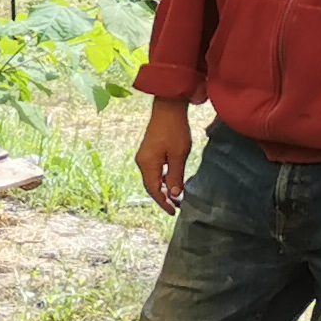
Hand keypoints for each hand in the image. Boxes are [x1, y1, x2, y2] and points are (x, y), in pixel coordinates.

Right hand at [134, 98, 193, 213]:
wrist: (168, 108)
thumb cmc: (174, 130)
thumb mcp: (179, 155)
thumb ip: (175, 176)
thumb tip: (175, 194)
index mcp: (148, 164)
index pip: (154, 190)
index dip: (164, 203)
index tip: (174, 211)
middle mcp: (142, 162)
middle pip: (151, 186)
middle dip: (163, 198)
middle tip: (176, 207)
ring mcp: (144, 156)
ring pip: (152, 179)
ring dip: (163, 189)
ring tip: (176, 197)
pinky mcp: (148, 151)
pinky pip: (153, 170)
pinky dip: (162, 179)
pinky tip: (172, 181)